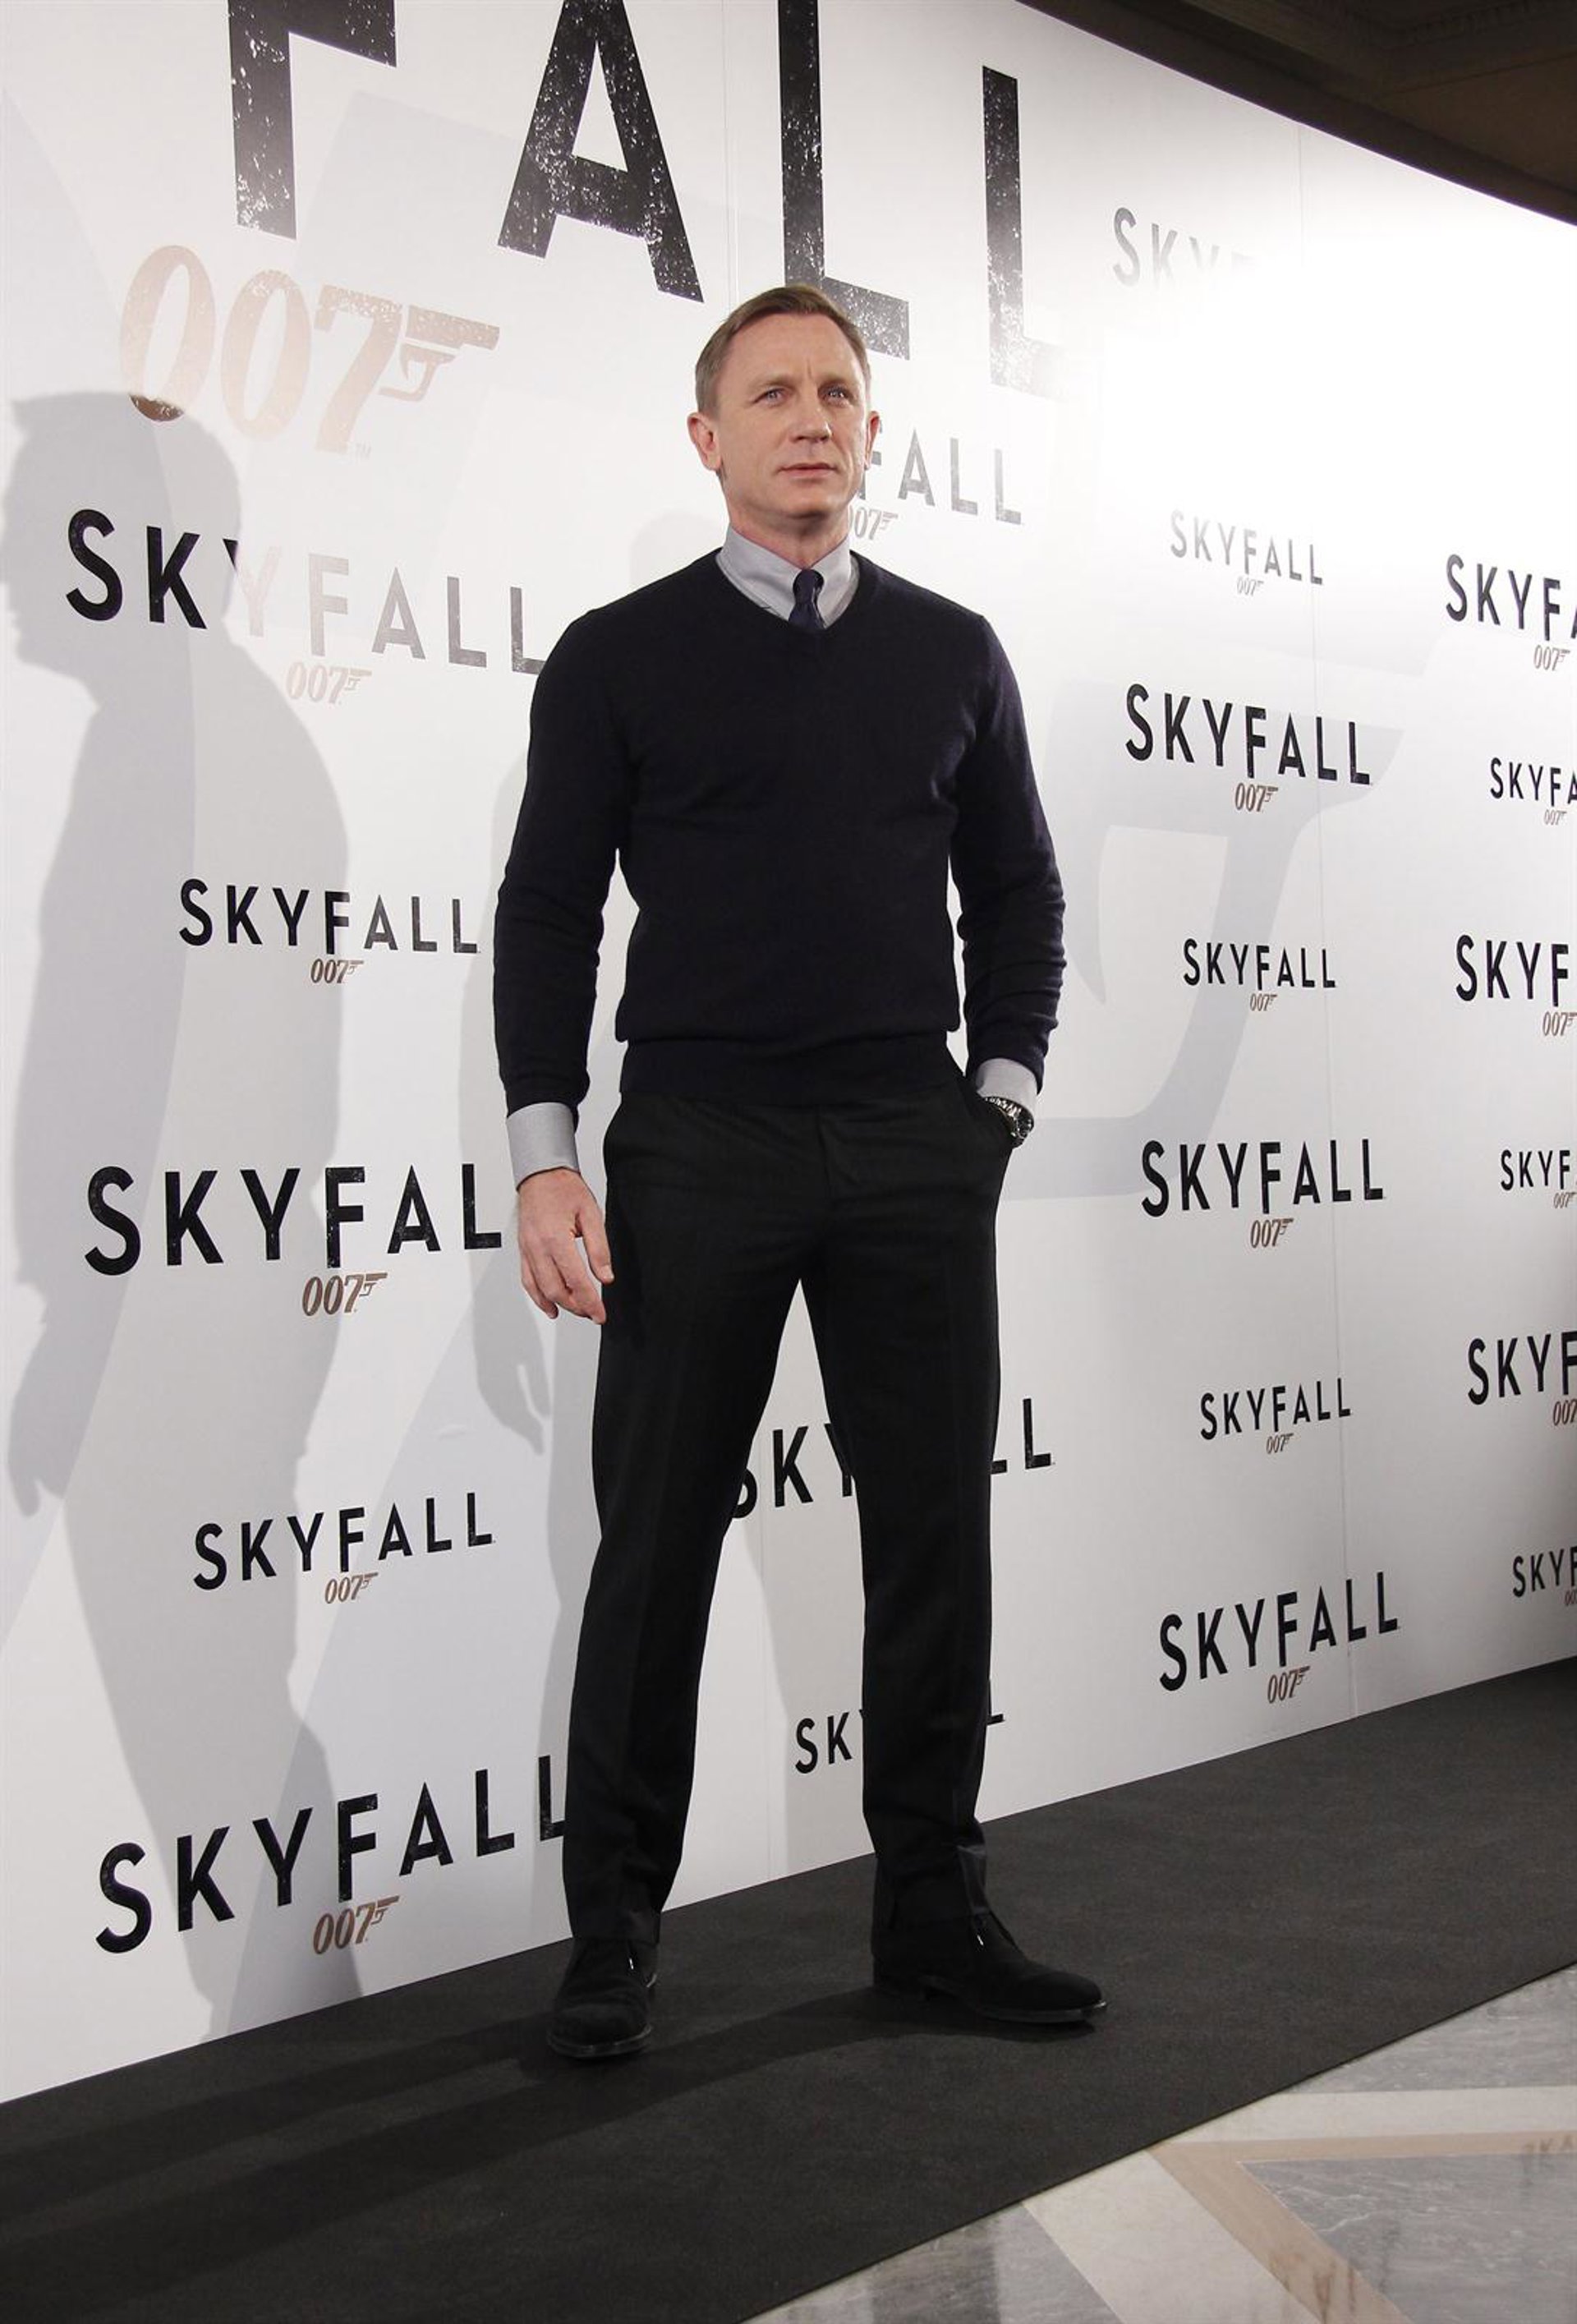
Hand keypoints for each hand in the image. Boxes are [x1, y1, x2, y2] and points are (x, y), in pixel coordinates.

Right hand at [515, 1169, 613, 1323]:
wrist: (541, 1175)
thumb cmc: (564, 1189)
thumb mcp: (591, 1215)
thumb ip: (599, 1249)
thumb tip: (605, 1276)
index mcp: (556, 1238)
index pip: (576, 1280)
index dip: (590, 1302)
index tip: (600, 1314)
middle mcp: (537, 1247)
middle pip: (556, 1290)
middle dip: (576, 1306)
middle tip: (593, 1313)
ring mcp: (527, 1250)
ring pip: (540, 1289)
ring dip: (559, 1304)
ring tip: (577, 1311)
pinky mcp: (523, 1250)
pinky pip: (527, 1279)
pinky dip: (538, 1297)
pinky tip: (550, 1306)